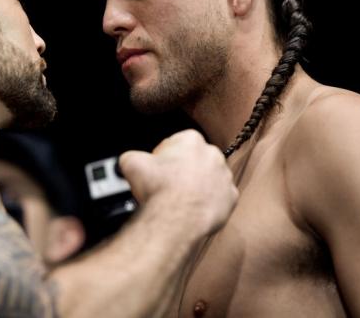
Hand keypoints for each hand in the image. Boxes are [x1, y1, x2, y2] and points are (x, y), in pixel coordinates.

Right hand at [118, 129, 237, 234]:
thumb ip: (131, 156)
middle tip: (168, 183)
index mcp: (191, 139)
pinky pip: (220, 197)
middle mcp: (213, 154)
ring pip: (210, 177)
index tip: (158, 168)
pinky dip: (209, 202)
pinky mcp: (231, 197)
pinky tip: (194, 208)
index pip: (176, 142)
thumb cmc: (156, 188)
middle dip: (184, 168)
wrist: (174, 219)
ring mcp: (225, 176)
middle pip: (195, 158)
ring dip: (198, 184)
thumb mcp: (130, 163)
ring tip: (181, 198)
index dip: (164, 155)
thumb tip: (128, 160)